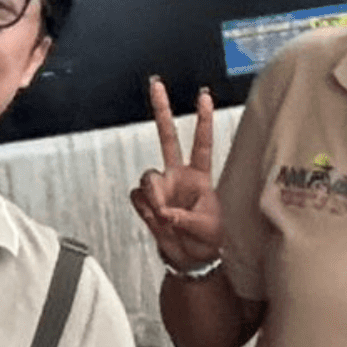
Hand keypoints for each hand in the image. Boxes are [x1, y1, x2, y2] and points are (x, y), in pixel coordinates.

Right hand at [130, 77, 223, 271]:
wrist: (192, 262)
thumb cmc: (208, 243)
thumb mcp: (207, 230)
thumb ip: (185, 219)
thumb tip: (166, 212)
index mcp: (200, 177)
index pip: (202, 142)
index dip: (203, 119)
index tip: (203, 95)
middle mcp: (179, 176)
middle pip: (168, 137)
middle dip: (162, 110)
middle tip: (156, 84)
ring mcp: (162, 188)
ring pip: (148, 177)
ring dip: (155, 196)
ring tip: (166, 216)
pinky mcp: (147, 202)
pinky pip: (138, 198)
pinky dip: (145, 210)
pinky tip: (156, 219)